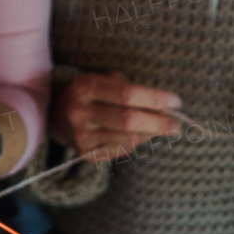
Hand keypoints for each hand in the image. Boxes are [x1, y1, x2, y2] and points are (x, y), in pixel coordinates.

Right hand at [51, 71, 182, 160]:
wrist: (56, 114)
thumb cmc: (92, 94)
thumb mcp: (105, 80)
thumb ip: (130, 90)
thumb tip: (165, 107)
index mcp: (85, 87)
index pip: (126, 94)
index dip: (154, 99)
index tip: (175, 102)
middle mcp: (80, 111)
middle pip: (128, 121)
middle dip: (159, 123)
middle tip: (177, 124)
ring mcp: (81, 134)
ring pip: (127, 139)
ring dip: (150, 135)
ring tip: (160, 128)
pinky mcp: (85, 153)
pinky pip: (120, 150)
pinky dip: (135, 142)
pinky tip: (138, 135)